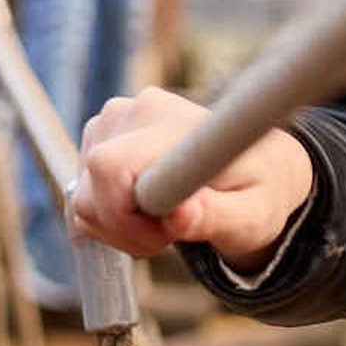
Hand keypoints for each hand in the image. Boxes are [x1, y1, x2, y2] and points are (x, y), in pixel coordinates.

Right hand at [71, 88, 315, 264]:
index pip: (111, 166)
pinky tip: (146, 212)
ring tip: (165, 222)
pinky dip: (109, 214)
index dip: (125, 217)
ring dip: (118, 225)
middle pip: (90, 191)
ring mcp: (115, 117)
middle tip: (169, 235)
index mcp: (177, 125)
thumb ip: (216, 217)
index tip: (166, 234)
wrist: (262, 165)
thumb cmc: (260, 192)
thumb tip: (177, 216)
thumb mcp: (252, 217)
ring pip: (84, 196)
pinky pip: (83, 192)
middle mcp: (139, 110)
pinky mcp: (102, 131)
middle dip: (123, 229)